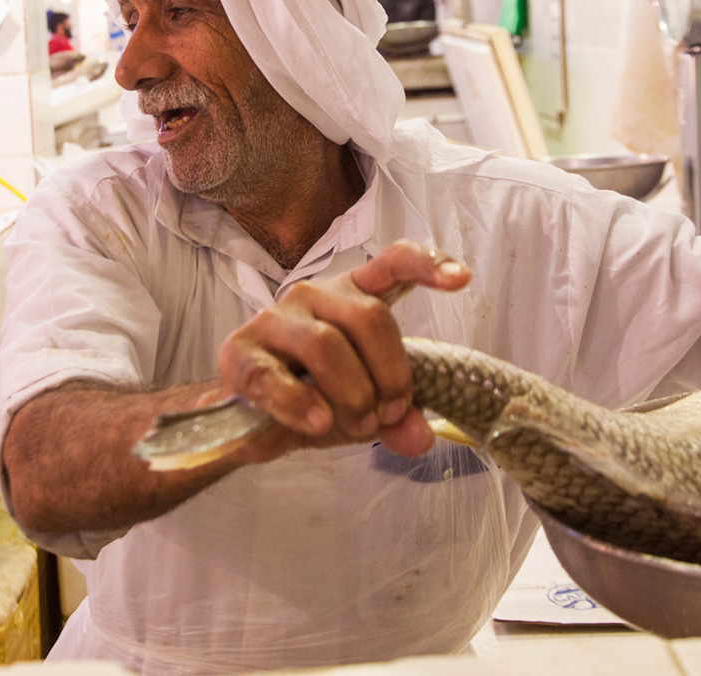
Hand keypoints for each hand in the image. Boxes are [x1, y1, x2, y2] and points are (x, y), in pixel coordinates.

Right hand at [215, 241, 470, 461]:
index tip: (461, 278)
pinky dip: (301, 404)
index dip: (426, 264)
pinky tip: (318, 422)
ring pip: (326, 344)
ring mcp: (274, 319)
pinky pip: (275, 377)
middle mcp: (314, 295)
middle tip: (387, 417)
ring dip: (352, 393)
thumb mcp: (366, 411)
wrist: (247, 422)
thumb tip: (420, 437)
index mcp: (352, 296)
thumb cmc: (314, 398)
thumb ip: (396, 420)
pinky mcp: (240, 352)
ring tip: (359, 426)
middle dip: (390, 374)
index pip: (391, 263)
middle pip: (369, 317)